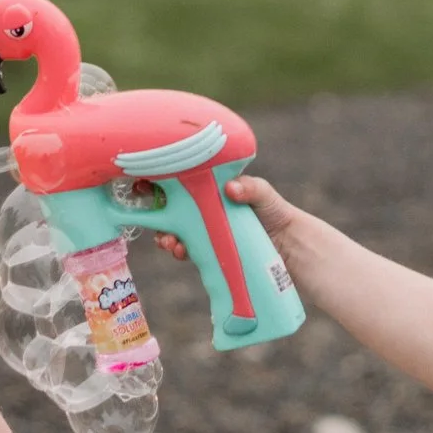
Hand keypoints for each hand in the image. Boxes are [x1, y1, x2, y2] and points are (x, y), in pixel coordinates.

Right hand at [151, 176, 306, 263]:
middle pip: (170, 208)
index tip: (142, 182)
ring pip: (175, 230)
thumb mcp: (264, 194)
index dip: (158, 181)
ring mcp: (204, 231)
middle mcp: (203, 209)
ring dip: (165, 235)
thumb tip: (231, 188)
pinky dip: (179, 250)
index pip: (180, 182)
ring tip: (169, 241)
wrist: (289, 246)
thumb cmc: (275, 212)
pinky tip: (179, 250)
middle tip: (148, 216)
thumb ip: (251, 188)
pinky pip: (187, 250)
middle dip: (154, 212)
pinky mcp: (209, 251)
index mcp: (211, 190)